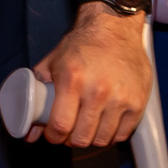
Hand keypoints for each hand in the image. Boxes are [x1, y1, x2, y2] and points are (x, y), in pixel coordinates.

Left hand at [30, 7, 148, 145]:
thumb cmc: (82, 44)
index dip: (53, 136)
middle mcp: (98, 90)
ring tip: (86, 126)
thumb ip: (38, 94)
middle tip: (69, 130)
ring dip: (91, 138)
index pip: (60, 126)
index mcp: (72, 79)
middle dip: (70, 139)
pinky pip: (122, 134)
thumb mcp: (53, 62)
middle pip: (81, 138)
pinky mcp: (138, 103)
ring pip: (101, 139)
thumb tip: (29, 130)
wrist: (115, 28)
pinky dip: (111, 134)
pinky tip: (104, 123)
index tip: (53, 133)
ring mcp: (120, 98)